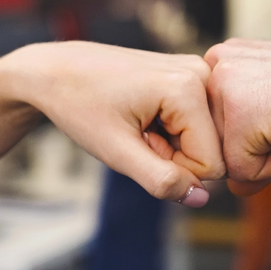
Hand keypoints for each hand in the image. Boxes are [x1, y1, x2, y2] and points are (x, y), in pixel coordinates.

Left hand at [4, 41, 224, 205]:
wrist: (56, 70)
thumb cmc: (80, 106)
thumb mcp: (117, 152)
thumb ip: (160, 180)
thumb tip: (200, 199)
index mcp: (188, 88)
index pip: (212, 164)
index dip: (173, 167)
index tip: (140, 143)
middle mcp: (202, 73)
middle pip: (213, 148)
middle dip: (176, 153)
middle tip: (139, 132)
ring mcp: (199, 70)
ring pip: (207, 137)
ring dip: (174, 142)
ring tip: (140, 122)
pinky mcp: (192, 73)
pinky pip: (199, 121)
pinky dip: (173, 127)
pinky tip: (146, 113)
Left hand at [204, 39, 270, 194]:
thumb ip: (245, 120)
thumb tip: (230, 180)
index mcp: (227, 56)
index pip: (213, 126)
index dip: (255, 134)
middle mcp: (218, 64)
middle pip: (214, 143)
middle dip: (257, 148)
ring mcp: (226, 87)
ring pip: (226, 159)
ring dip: (266, 157)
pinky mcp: (240, 117)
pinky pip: (242, 174)